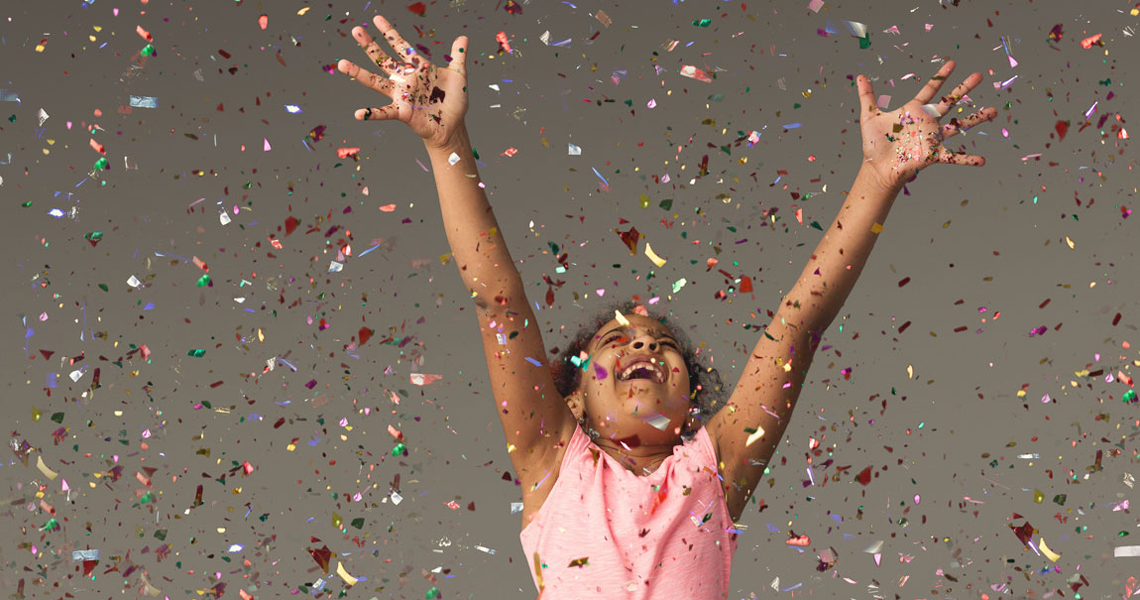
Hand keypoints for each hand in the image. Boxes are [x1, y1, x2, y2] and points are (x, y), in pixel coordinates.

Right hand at [337, 15, 468, 148]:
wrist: (454, 126)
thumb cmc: (454, 101)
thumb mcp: (459, 75)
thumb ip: (458, 56)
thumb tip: (463, 37)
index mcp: (417, 68)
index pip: (400, 45)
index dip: (389, 32)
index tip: (376, 18)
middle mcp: (405, 79)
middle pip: (383, 59)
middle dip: (369, 45)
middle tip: (355, 30)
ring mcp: (401, 95)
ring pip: (376, 82)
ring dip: (359, 73)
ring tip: (341, 64)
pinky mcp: (403, 112)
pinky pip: (384, 113)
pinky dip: (372, 114)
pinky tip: (358, 114)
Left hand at [856, 60, 997, 188]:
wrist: (877, 168)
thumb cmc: (874, 144)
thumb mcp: (869, 117)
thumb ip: (867, 97)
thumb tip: (860, 76)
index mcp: (915, 111)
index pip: (931, 89)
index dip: (941, 76)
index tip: (952, 63)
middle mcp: (928, 121)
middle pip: (950, 101)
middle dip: (964, 88)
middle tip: (979, 75)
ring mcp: (933, 138)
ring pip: (959, 125)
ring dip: (976, 119)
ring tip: (994, 111)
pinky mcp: (934, 154)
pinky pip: (954, 157)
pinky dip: (968, 159)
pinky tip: (983, 161)